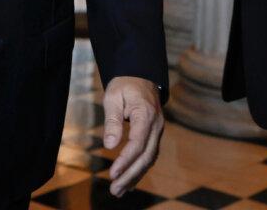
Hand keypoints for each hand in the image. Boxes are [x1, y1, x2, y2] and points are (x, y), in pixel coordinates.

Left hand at [101, 76, 163, 196]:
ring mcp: (158, 131)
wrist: (141, 76)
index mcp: (146, 115)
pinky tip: (130, 182)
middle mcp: (156, 126)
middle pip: (146, 156)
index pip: (137, 143)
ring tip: (119, 190)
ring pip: (149, 159)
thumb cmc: (124, 85)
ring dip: (135, 176)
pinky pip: (149, 155)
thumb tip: (109, 145)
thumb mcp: (113, 97)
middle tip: (115, 189)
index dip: (125, 160)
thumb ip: (112, 121)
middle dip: (130, 175)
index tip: (112, 173)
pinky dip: (140, 170)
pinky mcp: (154, 135)